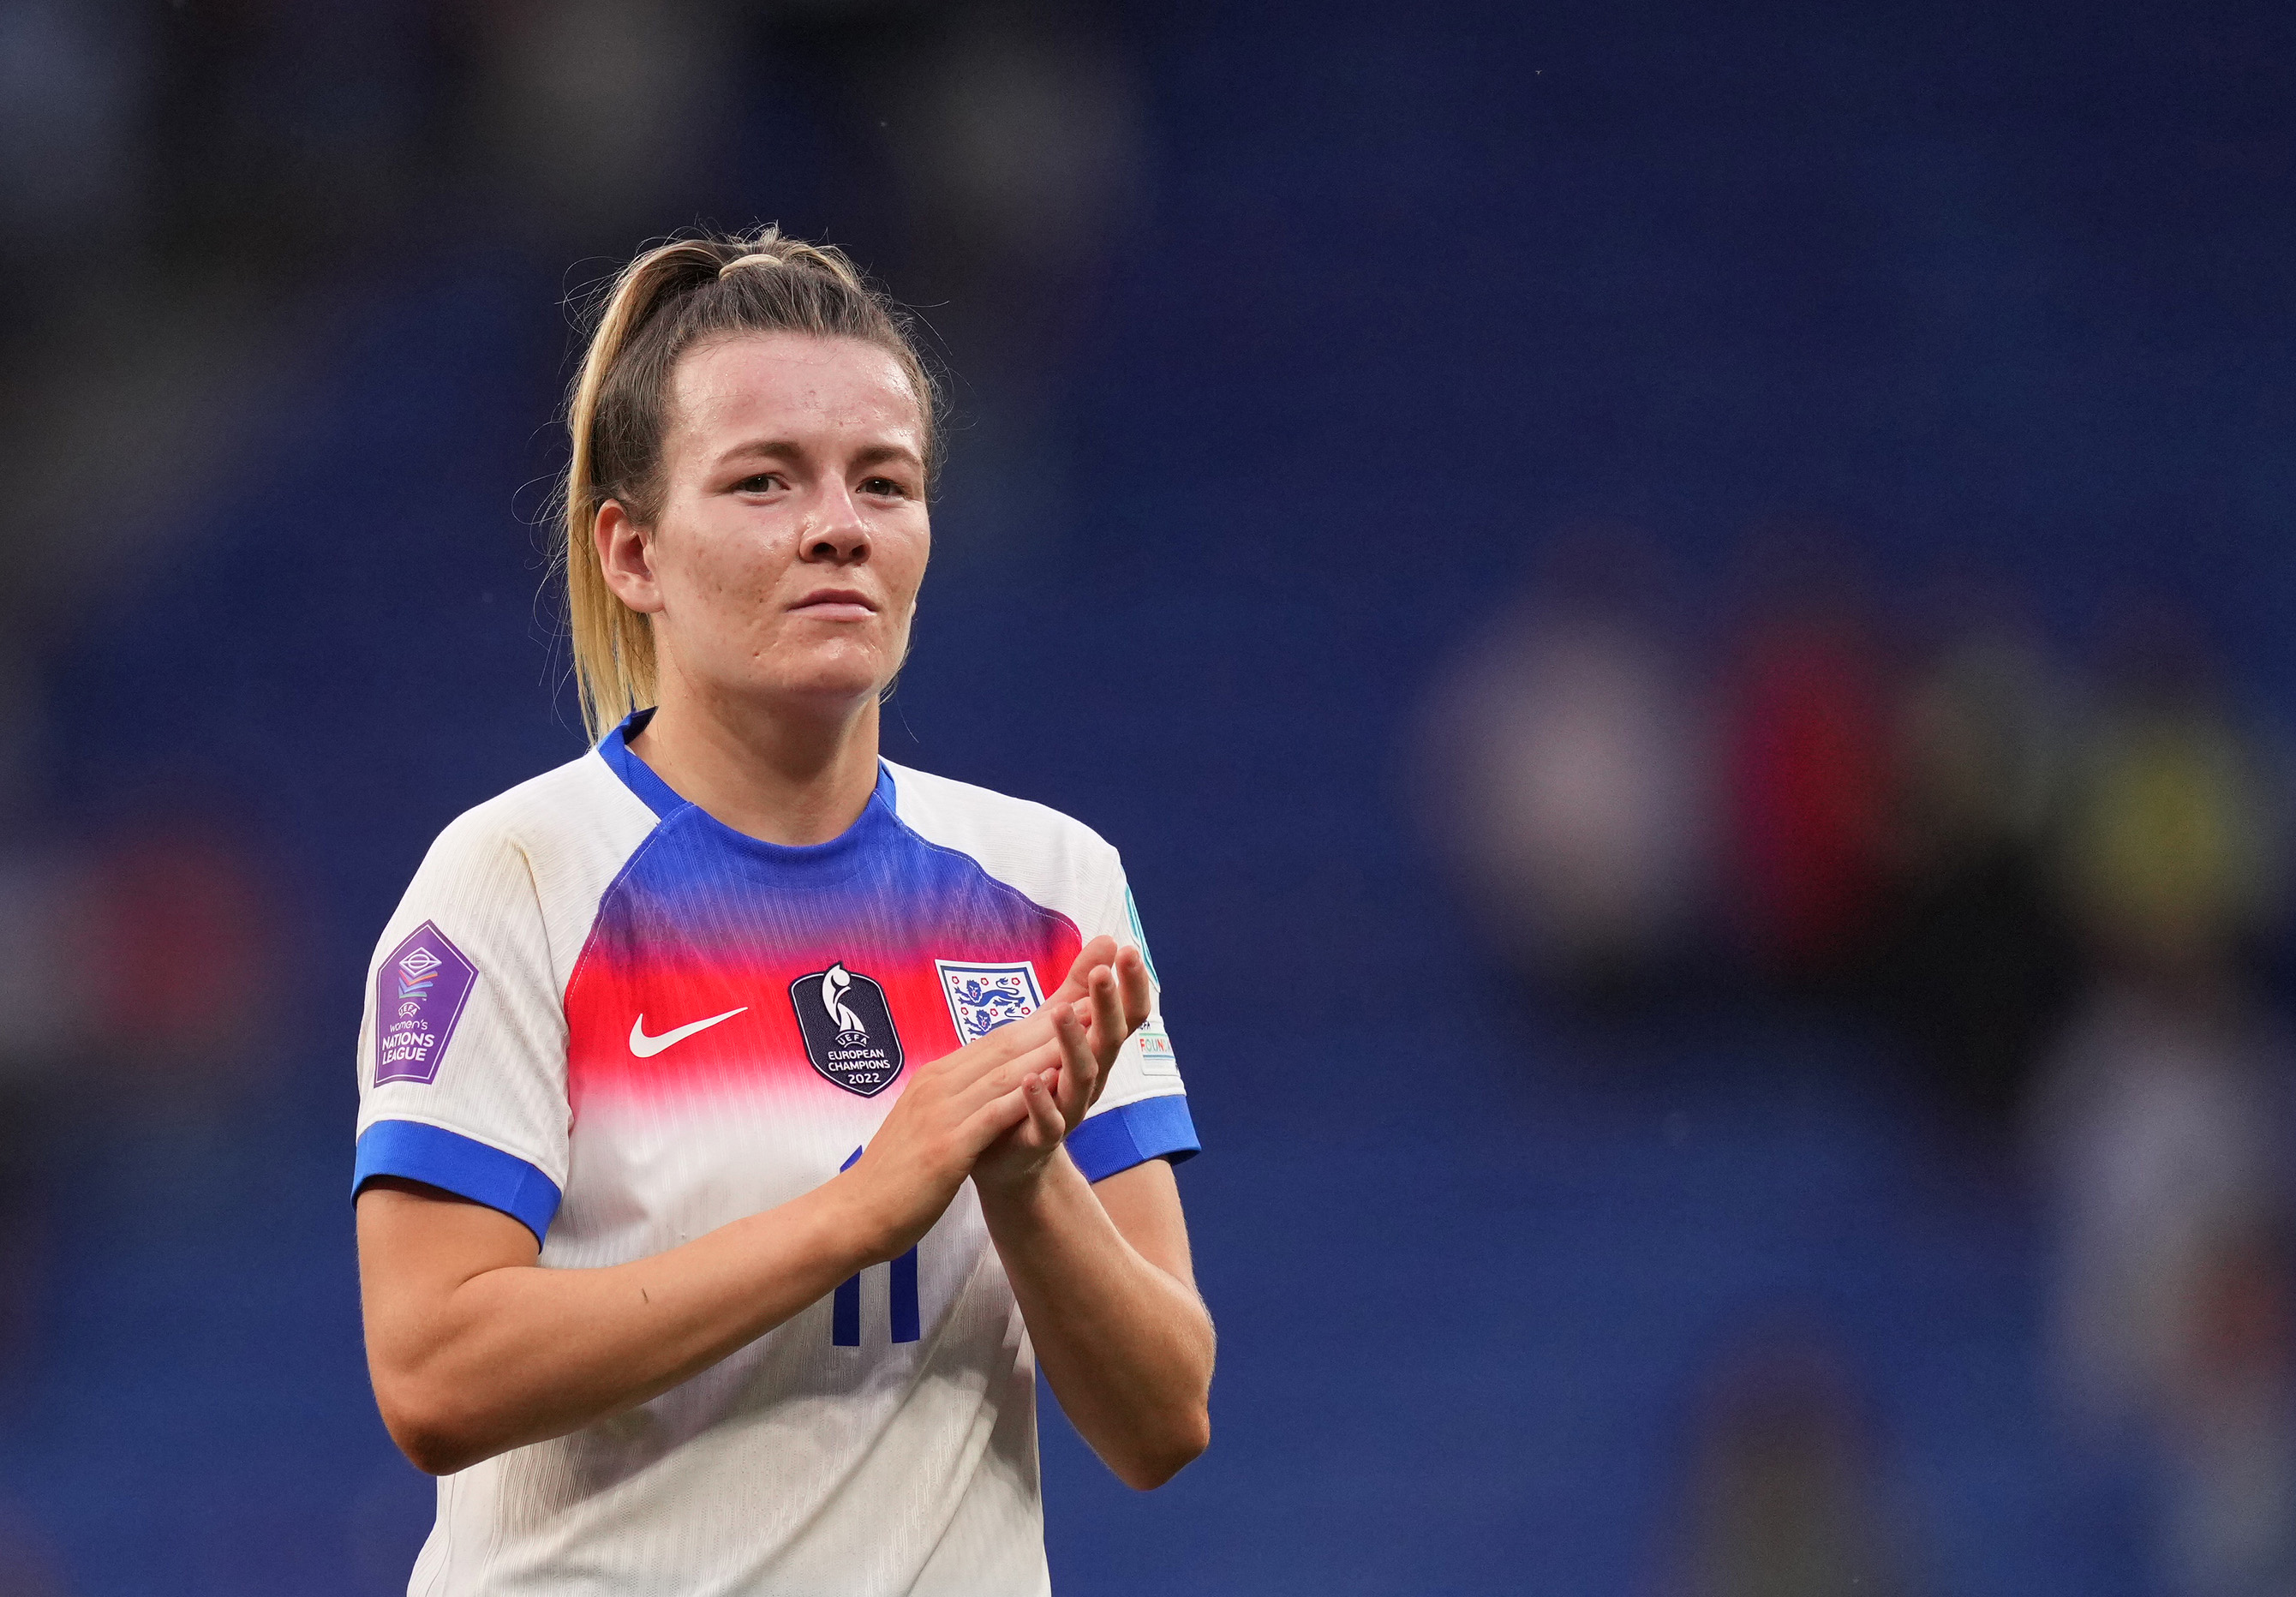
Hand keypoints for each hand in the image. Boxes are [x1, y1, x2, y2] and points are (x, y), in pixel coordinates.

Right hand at [839, 1005, 1064, 1256]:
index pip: (996, 1041)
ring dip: (1050, 1048)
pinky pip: (992, 1114)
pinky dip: (1026, 1095)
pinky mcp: (947, 1147)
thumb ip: (952, 1100)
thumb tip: (979, 1085)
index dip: (1040, 1019)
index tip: (1076, 1000)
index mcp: (936, 1078)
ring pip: (1005, 1072)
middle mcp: (939, 1085)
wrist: (854, 1215)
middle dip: (1053, 1020)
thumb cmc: (894, 1175)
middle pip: (1006, 1045)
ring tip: (1089, 1027)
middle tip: (1095, 997)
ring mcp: (941, 1113)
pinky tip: (1056, 1082)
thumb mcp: (925, 1123)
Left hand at [972, 937, 1154, 1195]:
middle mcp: (1090, 1080)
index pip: (1125, 1015)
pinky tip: (1031, 1079)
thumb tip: (1109, 938)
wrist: (1008, 1157)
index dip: (1131, 986)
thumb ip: (1079, 988)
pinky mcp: (1041, 1139)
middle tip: (1104, 974)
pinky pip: (1048, 1122)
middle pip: (1109, 1041)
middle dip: (1108, 1007)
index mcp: (1096, 1052)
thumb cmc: (1037, 1085)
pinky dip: (1041, 1101)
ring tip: (1063, 1012)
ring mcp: (1068, 1111)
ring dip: (1073, 1043)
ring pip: (1082, 1077)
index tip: (1130, 950)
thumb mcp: (1057, 1031)